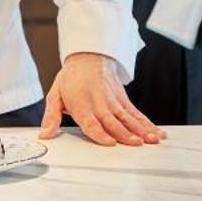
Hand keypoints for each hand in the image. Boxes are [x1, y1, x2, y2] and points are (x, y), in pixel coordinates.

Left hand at [40, 52, 164, 145]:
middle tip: (136, 143)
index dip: (100, 133)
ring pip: (128, 117)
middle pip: (113, 121)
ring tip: (152, 139)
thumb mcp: (56, 94)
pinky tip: (156, 132)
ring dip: (141, 129)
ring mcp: (114, 101)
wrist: (89, 56)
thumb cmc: (72, 78)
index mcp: (81, 103)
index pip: (91, 121)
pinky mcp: (123, 100)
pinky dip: (147, 123)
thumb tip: (44, 135)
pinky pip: (136, 113)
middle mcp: (100, 103)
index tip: (110, 142)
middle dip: (125, 133)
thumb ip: (51, 117)